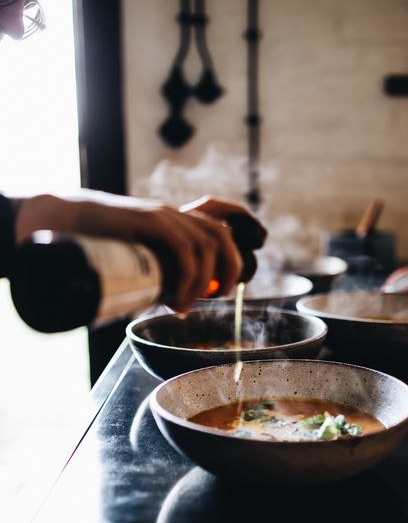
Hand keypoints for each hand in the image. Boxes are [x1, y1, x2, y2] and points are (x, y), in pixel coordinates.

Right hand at [14, 191, 265, 311]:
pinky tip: (179, 299)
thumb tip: (169, 306)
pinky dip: (190, 276)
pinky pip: (185, 246)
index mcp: (175, 222)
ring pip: (208, 243)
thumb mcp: (137, 259)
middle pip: (221, 236)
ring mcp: (163, 216)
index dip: (231, 257)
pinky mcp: (148, 220)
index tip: (222, 289)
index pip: (219, 228)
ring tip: (187, 305)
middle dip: (229, 270)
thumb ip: (155, 274)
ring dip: (206, 280)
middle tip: (215, 299)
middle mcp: (174, 216)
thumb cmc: (95, 244)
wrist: (60, 221)